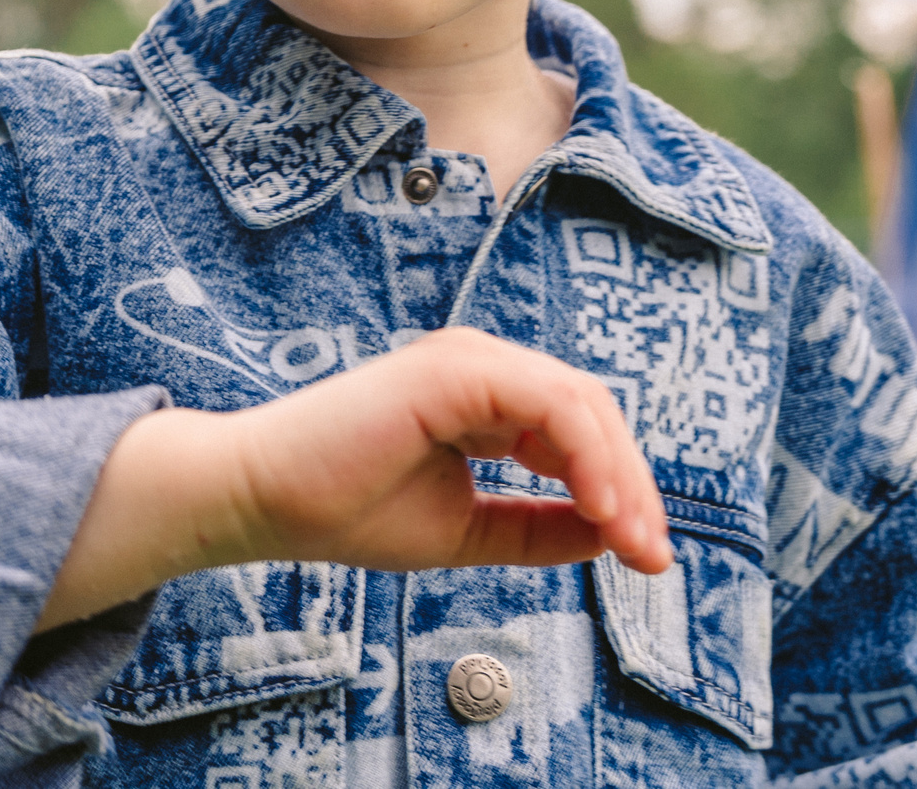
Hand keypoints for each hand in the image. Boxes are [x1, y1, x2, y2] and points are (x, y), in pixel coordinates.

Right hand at [34, 329, 671, 631]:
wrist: (264, 501)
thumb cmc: (347, 510)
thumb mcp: (467, 531)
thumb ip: (537, 529)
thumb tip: (614, 536)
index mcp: (485, 397)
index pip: (579, 431)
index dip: (621, 489)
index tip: (647, 556)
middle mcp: (483, 367)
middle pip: (593, 413)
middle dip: (633, 485)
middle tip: (653, 554)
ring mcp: (469, 360)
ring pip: (581, 403)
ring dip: (619, 474)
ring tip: (634, 539)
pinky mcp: (455, 369)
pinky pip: (549, 402)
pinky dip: (585, 454)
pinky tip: (597, 506)